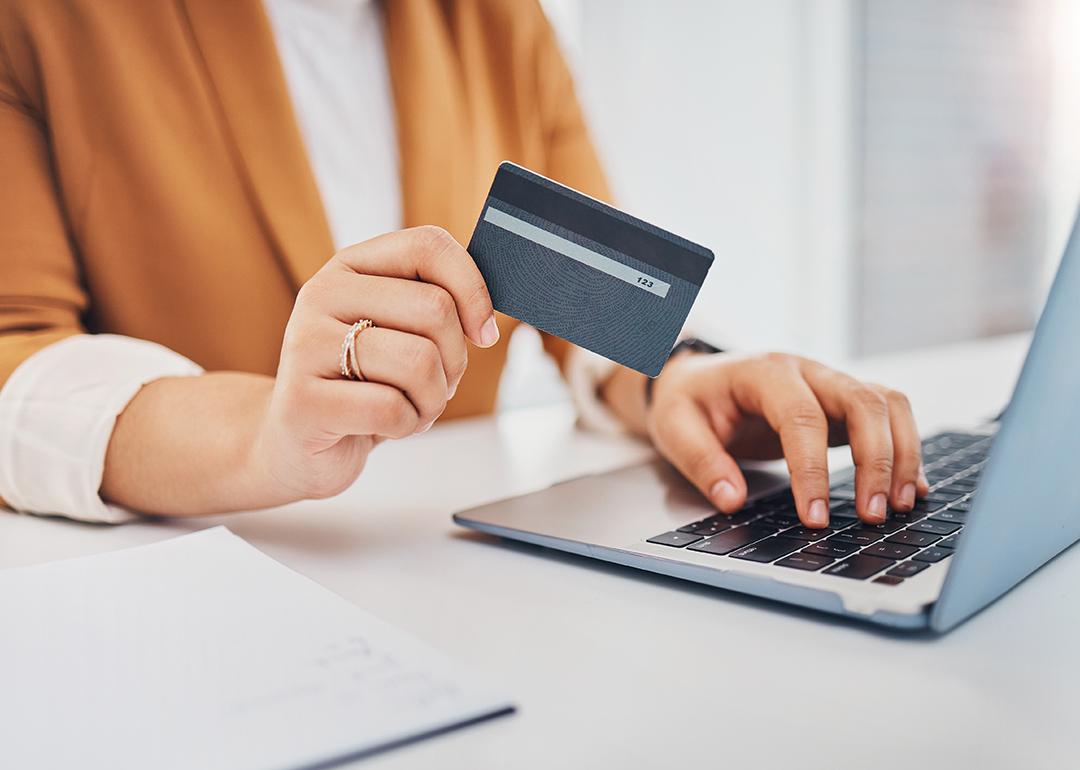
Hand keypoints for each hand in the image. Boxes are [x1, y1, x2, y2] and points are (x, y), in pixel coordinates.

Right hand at [255, 226, 497, 500]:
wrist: (295, 444)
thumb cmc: (363, 386)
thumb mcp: (399, 334)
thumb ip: (435, 308)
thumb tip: (486, 317)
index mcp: (350, 267)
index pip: (428, 246)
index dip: (472, 289)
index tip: (483, 333)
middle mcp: (320, 294)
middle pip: (434, 309)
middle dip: (454, 361)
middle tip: (435, 384)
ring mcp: (305, 346)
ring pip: (420, 362)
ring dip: (433, 399)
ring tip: (409, 407)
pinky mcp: (301, 401)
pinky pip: (391, 408)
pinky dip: (407, 426)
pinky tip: (386, 428)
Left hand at [646, 351, 928, 527]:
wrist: (696, 379)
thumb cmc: (688, 401)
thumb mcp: (675, 428)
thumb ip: (701, 463)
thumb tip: (732, 500)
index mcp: (764, 373)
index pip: (801, 418)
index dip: (813, 470)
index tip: (815, 518)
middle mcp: (806, 371)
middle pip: (862, 402)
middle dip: (877, 460)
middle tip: (873, 515)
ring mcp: (828, 384)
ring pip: (886, 404)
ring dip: (901, 454)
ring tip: (899, 506)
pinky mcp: (841, 404)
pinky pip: (887, 416)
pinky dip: (904, 449)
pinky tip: (910, 488)